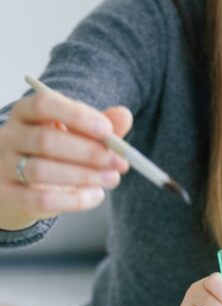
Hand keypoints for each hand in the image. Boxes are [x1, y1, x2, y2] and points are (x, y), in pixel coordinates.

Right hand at [0, 89, 130, 229]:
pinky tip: (96, 195)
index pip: (44, 104)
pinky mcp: (9, 196)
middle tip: (119, 162)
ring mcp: (4, 167)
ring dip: (84, 176)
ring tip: (111, 178)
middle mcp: (9, 137)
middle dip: (89, 152)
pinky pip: (41, 200)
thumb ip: (99, 126)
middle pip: (45, 140)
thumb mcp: (75, 134)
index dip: (77, 116)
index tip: (108, 131)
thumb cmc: (53, 152)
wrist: (21, 186)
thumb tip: (124, 116)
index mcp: (25, 112)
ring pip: (41, 171)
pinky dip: (74, 200)